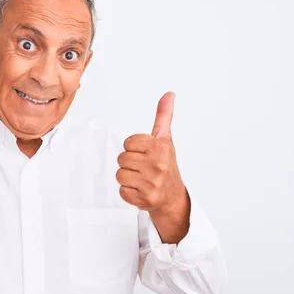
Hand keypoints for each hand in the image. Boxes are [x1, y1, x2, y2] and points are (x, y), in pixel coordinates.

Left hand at [116, 92, 189, 242]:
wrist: (173, 197)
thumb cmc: (166, 166)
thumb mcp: (165, 139)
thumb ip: (163, 116)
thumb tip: (169, 94)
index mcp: (160, 147)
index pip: (128, 143)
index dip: (133, 148)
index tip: (145, 154)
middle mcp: (158, 165)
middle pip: (122, 159)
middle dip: (130, 164)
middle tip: (143, 168)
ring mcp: (152, 183)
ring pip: (120, 174)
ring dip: (128, 178)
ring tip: (141, 179)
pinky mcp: (145, 198)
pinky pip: (122, 191)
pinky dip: (128, 192)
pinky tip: (140, 190)